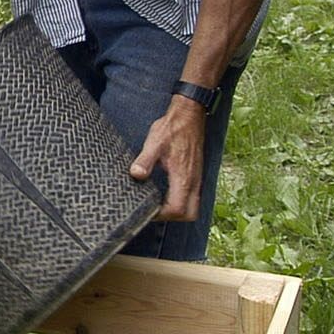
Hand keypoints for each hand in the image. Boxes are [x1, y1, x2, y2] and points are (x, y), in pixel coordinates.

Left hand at [129, 98, 204, 221]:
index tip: (147, 211)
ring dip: (177, 211)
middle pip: (189, 214)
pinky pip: (192, 197)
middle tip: (153, 211)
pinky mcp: (196, 175)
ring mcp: (197, 179)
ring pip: (193, 207)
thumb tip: (135, 175)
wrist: (189, 116)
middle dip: (172, 217)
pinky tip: (165, 194)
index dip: (162, 215)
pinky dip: (181, 202)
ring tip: (157, 205)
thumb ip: (145, 160)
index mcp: (184, 177)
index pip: (178, 210)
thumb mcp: (154, 143)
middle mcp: (194, 182)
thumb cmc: (172, 129)